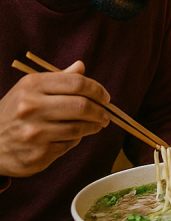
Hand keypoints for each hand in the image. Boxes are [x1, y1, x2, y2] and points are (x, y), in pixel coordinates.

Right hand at [0, 61, 110, 176]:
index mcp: (31, 86)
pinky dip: (75, 140)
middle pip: (82, 106)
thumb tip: (81, 66)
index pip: (77, 83)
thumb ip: (58, 79)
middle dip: (100, 111)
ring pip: (79, 128)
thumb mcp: (29, 90)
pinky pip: (69, 145)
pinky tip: (71, 137)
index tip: (105, 97)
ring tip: (96, 125)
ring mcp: (33, 132)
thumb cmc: (14, 113)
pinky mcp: (38, 154)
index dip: (97, 90)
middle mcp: (30, 107)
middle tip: (106, 114)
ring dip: (93, 126)